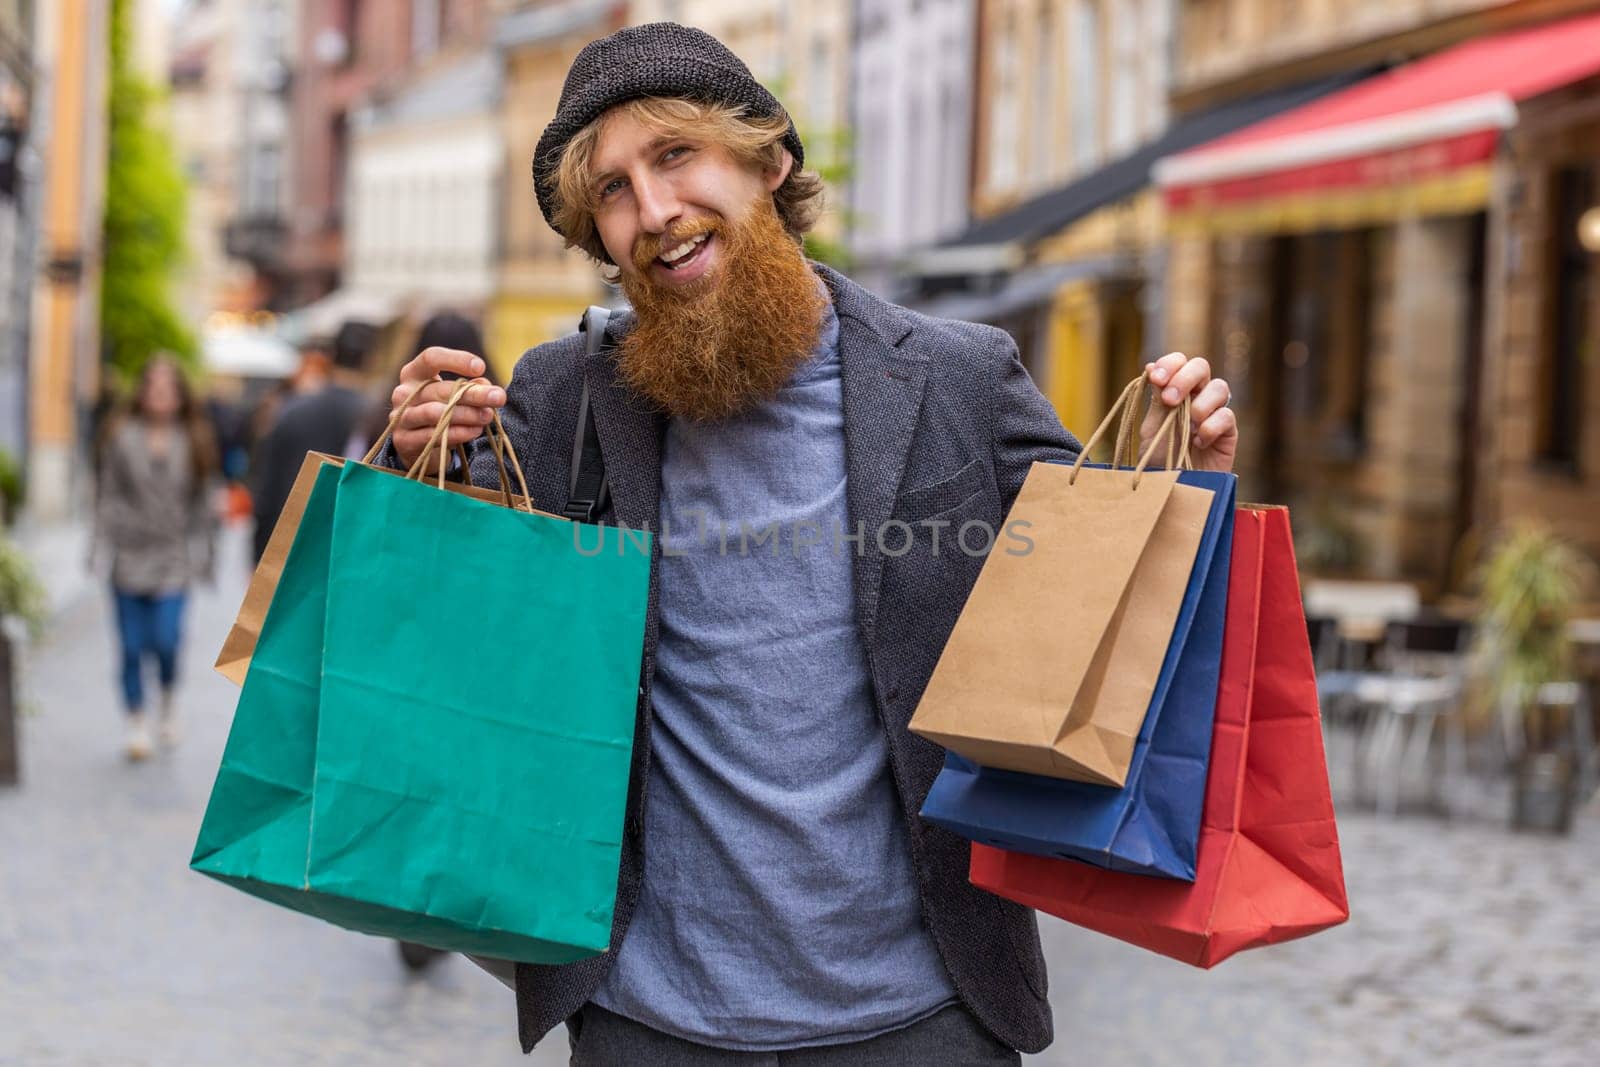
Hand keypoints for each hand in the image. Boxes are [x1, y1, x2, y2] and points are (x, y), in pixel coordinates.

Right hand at [389, 348, 506, 469]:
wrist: (418, 445)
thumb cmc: (439, 410)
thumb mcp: (454, 395)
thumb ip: (470, 387)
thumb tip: (486, 385)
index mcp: (414, 373)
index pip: (432, 358)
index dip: (456, 360)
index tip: (481, 367)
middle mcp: (403, 392)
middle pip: (440, 389)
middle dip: (474, 393)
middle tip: (499, 398)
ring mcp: (401, 416)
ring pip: (435, 412)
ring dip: (466, 414)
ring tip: (487, 416)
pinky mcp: (403, 440)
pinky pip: (433, 435)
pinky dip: (458, 433)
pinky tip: (475, 431)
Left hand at [1138, 353, 1236, 473]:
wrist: (1174, 489)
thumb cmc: (1160, 460)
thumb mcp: (1152, 428)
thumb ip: (1156, 400)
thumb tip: (1151, 366)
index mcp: (1176, 390)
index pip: (1179, 362)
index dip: (1170, 364)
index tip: (1156, 378)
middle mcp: (1197, 396)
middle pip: (1201, 366)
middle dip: (1184, 378)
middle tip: (1170, 400)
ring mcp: (1214, 413)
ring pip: (1219, 387)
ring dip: (1200, 403)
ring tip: (1188, 424)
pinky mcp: (1229, 432)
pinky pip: (1227, 416)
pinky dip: (1211, 426)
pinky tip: (1198, 442)